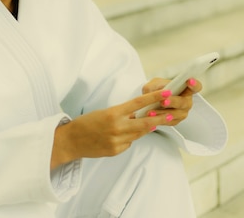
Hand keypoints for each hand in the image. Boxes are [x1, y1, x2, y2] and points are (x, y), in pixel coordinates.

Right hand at [51, 89, 177, 168]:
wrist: (71, 141)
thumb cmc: (87, 123)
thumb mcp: (105, 112)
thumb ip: (122, 114)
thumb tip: (137, 115)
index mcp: (114, 113)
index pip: (138, 103)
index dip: (154, 98)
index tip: (166, 93)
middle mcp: (117, 127)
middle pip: (145, 123)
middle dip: (160, 119)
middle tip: (172, 115)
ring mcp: (117, 141)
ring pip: (139, 134)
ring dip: (144, 128)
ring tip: (149, 122)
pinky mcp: (116, 151)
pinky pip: (129, 143)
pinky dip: (129, 138)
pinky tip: (120, 136)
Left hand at [141, 77, 201, 125]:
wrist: (151, 101)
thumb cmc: (157, 89)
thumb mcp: (154, 84)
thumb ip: (155, 85)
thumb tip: (155, 90)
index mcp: (186, 89)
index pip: (196, 87)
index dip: (194, 84)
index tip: (189, 81)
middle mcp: (187, 101)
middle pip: (184, 102)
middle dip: (173, 101)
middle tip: (163, 101)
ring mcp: (182, 112)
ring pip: (176, 114)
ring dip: (163, 113)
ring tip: (151, 111)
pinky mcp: (175, 121)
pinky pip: (169, 121)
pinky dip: (159, 119)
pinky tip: (151, 117)